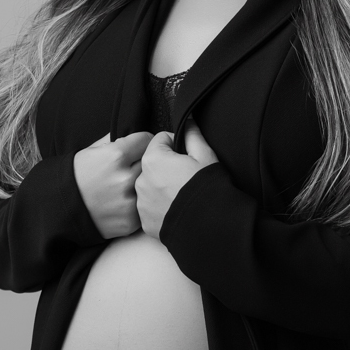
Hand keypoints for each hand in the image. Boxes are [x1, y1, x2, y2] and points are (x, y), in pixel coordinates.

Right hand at [73, 131, 152, 238]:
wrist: (61, 208)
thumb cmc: (78, 175)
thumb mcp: (93, 150)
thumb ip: (117, 141)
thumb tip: (140, 135)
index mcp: (116, 156)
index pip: (147, 140)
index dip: (142, 143)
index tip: (139, 147)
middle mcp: (125, 178)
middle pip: (151, 164)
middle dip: (143, 163)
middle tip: (132, 168)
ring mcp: (129, 202)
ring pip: (149, 186)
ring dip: (143, 185)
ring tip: (126, 186)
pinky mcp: (130, 221)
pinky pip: (144, 207)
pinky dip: (137, 205)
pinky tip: (123, 202)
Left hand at [135, 116, 218, 239]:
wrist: (208, 226)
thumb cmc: (207, 188)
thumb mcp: (205, 155)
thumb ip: (193, 135)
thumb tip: (188, 123)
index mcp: (152, 159)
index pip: (160, 140)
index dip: (175, 144)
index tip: (185, 154)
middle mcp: (140, 180)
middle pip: (152, 164)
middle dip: (166, 166)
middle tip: (185, 176)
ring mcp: (141, 202)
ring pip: (149, 185)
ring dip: (160, 186)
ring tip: (180, 194)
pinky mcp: (144, 221)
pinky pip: (149, 207)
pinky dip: (159, 206)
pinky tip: (175, 208)